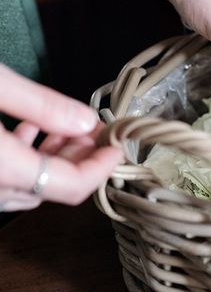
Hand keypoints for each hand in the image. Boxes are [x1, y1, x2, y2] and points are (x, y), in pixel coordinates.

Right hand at [0, 64, 121, 211]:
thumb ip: (42, 105)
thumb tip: (86, 121)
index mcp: (1, 168)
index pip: (70, 186)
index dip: (102, 166)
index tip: (118, 142)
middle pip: (51, 186)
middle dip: (80, 156)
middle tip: (92, 126)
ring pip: (28, 183)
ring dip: (53, 156)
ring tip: (64, 122)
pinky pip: (5, 175)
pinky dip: (25, 156)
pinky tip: (29, 126)